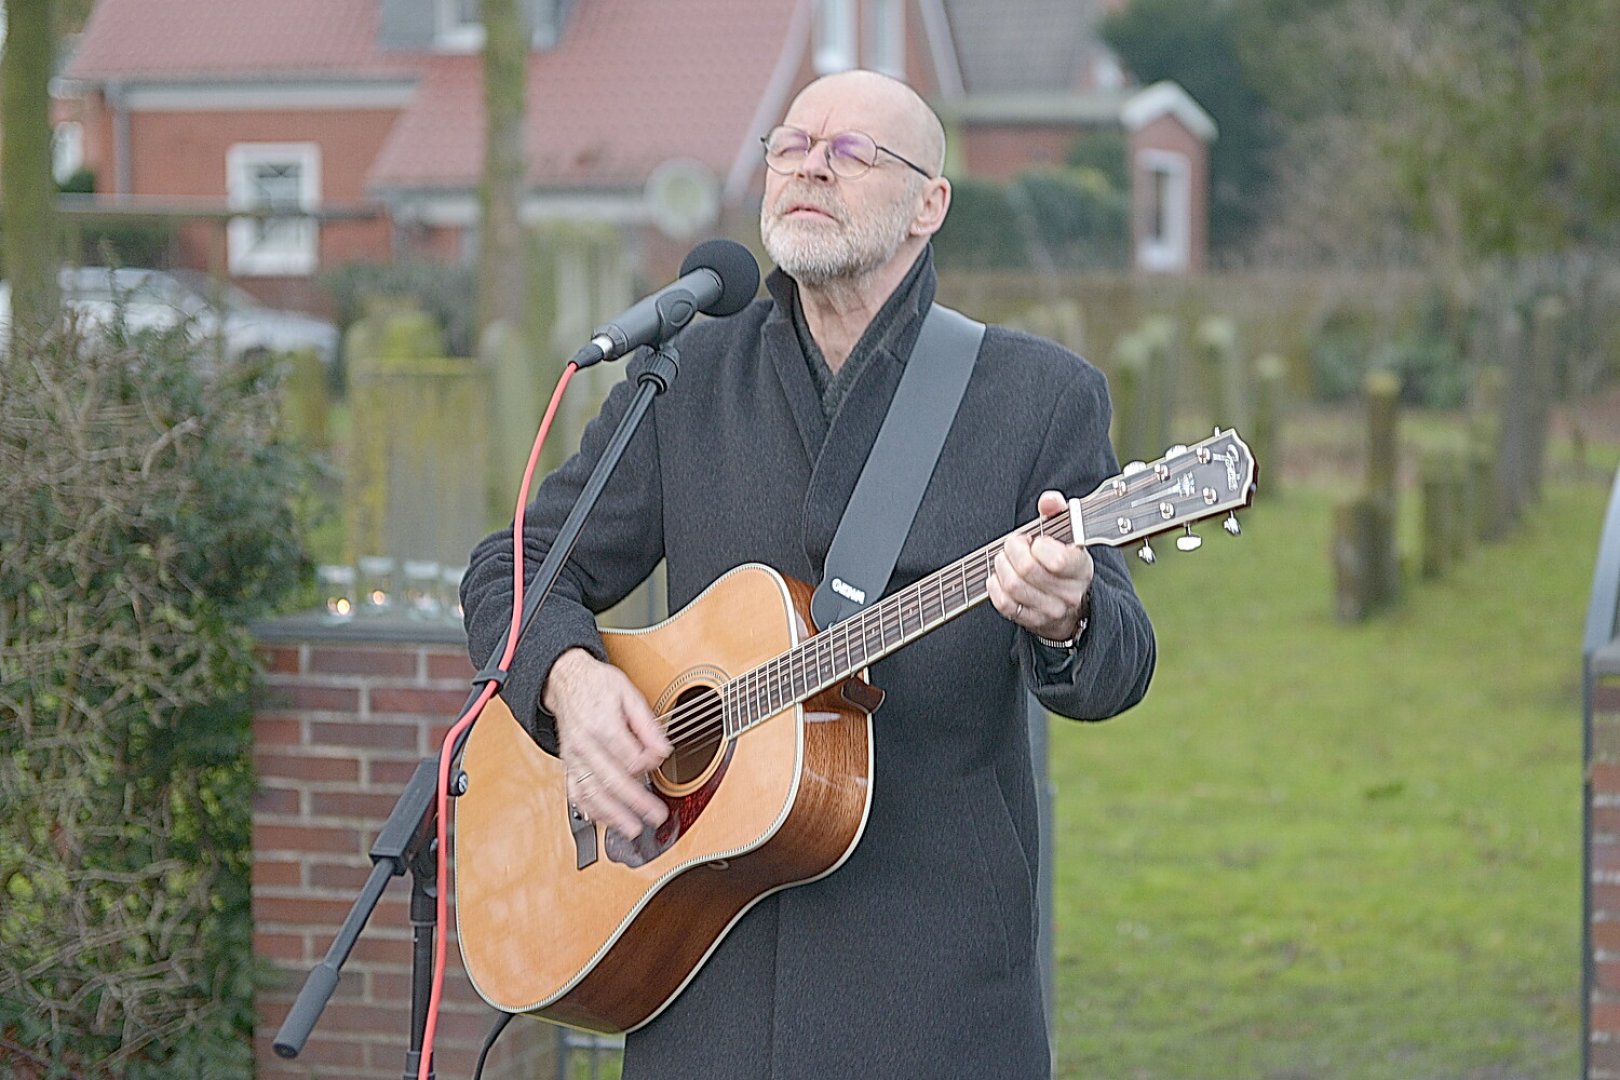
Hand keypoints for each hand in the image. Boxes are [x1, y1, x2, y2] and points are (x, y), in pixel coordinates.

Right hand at [543, 648, 671, 837]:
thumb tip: (663, 751)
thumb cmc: (599, 686)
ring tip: (632, 829)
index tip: (660, 764)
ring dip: (613, 815)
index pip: (629, 756)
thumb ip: (648, 725)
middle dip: (636, 802)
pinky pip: (576, 792)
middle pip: (611, 780)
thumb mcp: (629, 694)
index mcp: (602, 724)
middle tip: (655, 816)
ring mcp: (574, 758)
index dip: (648, 765)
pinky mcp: (569, 765)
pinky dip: (590, 810)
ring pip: (592, 793)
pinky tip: (604, 820)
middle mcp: (585, 745)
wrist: (566, 680)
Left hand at [987, 490, 1093, 642]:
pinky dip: (995, 587)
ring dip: (1002, 567)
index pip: (1058, 560)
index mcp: (1080, 568)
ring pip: (1013, 586)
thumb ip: (1058, 512)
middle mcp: (1069, 593)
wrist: (1072, 605)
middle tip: (1013, 545)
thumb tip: (1049, 500)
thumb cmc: (1064, 562)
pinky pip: (1004, 604)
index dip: (1038, 546)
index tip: (1035, 540)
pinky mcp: (1032, 622)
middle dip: (1012, 551)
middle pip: (1027, 570)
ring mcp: (1050, 610)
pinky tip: (999, 577)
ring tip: (1005, 559)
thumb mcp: (1068, 535)